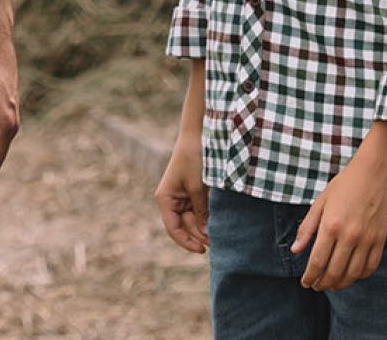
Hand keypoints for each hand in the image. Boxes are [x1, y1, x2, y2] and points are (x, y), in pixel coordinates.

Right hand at [154, 137, 208, 253]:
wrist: (200, 136)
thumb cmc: (194, 159)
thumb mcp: (197, 188)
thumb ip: (201, 212)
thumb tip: (206, 235)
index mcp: (165, 199)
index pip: (173, 229)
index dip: (187, 242)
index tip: (203, 250)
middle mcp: (171, 200)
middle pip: (185, 227)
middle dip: (200, 234)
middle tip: (218, 242)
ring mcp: (182, 197)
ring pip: (193, 220)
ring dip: (205, 226)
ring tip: (220, 233)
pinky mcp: (193, 192)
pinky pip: (199, 210)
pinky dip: (208, 216)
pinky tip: (219, 222)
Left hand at [292, 166, 386, 290]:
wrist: (374, 174)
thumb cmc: (344, 185)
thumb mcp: (320, 202)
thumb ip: (307, 228)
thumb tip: (295, 250)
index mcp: (330, 226)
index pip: (317, 261)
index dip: (310, 276)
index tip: (305, 283)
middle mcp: (349, 236)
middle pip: (334, 271)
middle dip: (323, 283)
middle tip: (316, 286)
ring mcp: (367, 239)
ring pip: (353, 273)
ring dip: (341, 284)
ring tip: (332, 285)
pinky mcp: (380, 240)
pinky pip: (370, 266)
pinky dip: (360, 276)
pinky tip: (352, 276)